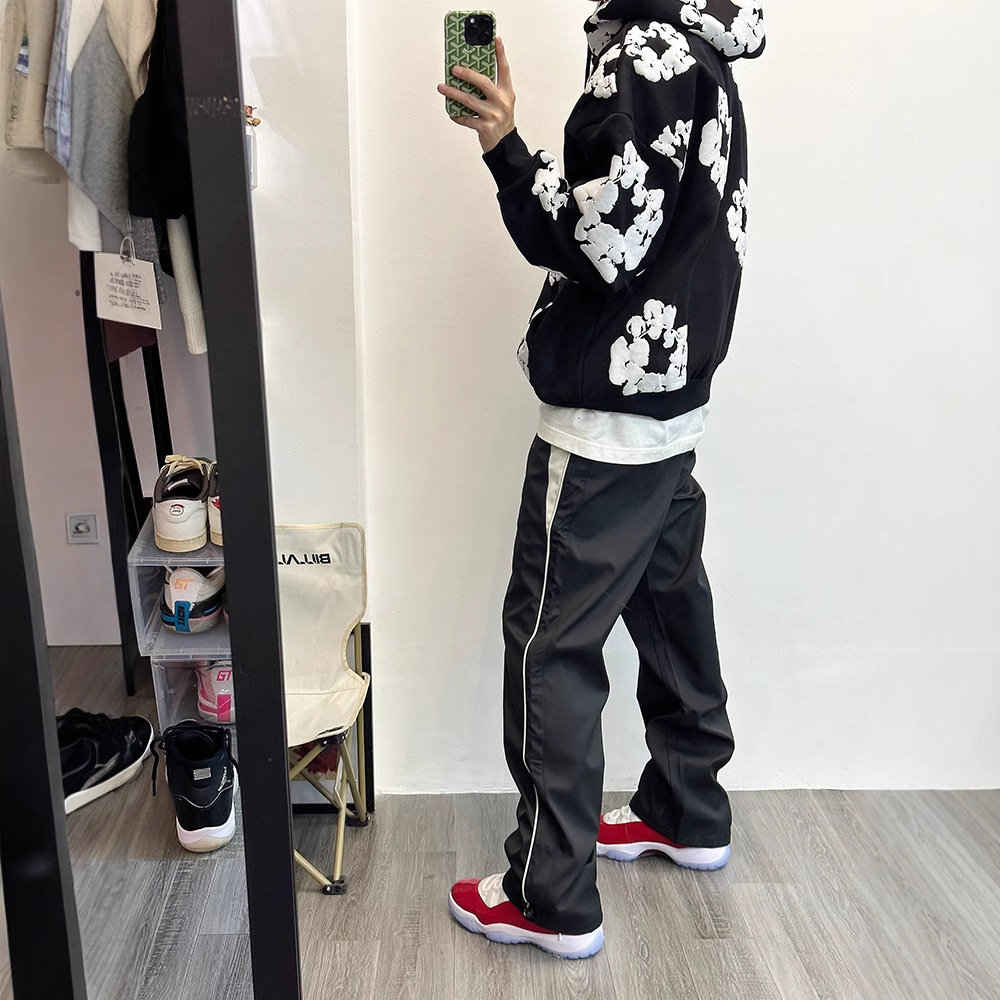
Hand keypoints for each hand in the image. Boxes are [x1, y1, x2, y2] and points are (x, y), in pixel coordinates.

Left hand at [438, 36, 515, 153]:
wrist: (505, 146)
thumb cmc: (501, 121)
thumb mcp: (501, 102)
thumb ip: (491, 89)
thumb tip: (469, 76)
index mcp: (507, 93)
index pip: (504, 69)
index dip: (500, 54)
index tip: (495, 39)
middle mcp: (501, 102)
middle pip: (483, 83)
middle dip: (467, 74)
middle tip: (454, 68)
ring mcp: (493, 115)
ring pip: (469, 100)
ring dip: (453, 93)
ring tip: (442, 87)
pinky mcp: (485, 128)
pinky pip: (466, 119)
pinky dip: (457, 115)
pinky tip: (451, 111)